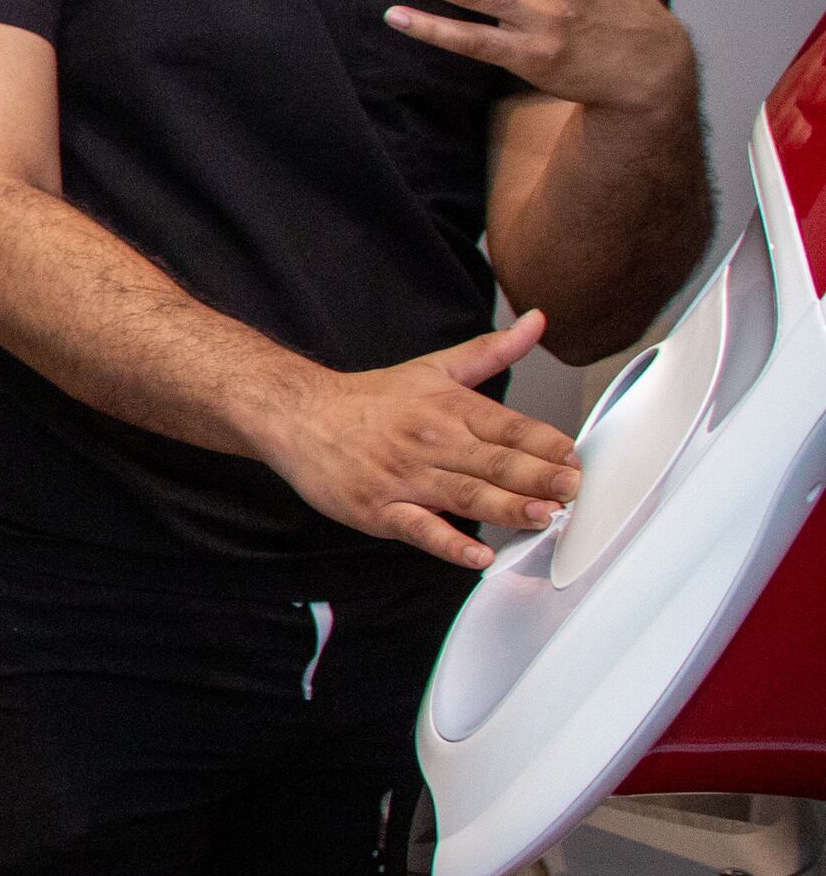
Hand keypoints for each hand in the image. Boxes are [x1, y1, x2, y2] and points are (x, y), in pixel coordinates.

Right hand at [251, 309, 580, 569]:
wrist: (298, 414)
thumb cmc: (369, 400)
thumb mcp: (435, 368)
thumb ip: (492, 351)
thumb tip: (538, 321)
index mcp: (451, 409)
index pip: (512, 427)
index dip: (549, 445)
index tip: (577, 461)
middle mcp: (432, 441)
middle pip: (496, 462)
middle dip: (540, 478)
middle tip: (573, 492)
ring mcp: (405, 477)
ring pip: (465, 495)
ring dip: (507, 508)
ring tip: (542, 518)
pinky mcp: (379, 508)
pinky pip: (419, 528)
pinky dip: (449, 543)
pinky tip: (476, 554)